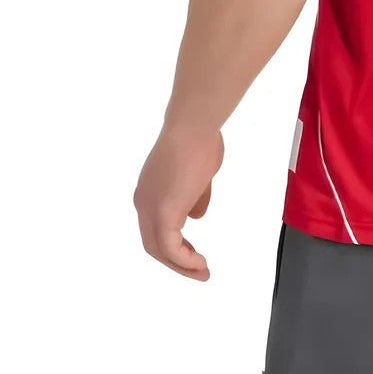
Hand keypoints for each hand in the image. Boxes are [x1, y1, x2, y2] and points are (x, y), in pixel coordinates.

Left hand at [133, 125, 223, 280]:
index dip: (174, 243)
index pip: (156, 227)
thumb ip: (196, 197)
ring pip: (158, 249)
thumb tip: (196, 216)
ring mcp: (150, 208)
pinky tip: (200, 264)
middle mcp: (143, 203)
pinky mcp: (163, 213)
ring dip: (181, 265)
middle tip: (199, 270)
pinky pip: (170, 247)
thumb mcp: (199, 175)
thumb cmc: (200, 142)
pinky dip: (184, 260)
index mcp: (150, 192)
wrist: (193, 126)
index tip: (194, 252)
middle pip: (153, 244)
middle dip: (176, 261)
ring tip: (202, 272)